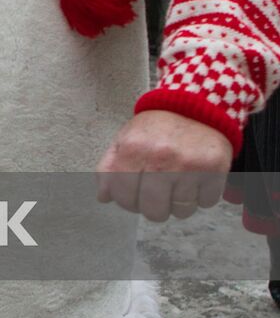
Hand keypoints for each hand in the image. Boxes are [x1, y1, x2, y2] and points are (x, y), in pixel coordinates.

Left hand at [95, 110, 232, 221]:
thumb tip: (103, 197)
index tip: (133, 196)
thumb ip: (109, 168)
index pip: (124, 196)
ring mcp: (189, 166)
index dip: (127, 202)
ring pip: (182, 211)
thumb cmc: (157, 128)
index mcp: (133, 149)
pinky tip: (195, 180)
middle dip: (153, 209)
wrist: (195, 106)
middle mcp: (161, 158)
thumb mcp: (125, 139)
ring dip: (179, 204)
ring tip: (177, 184)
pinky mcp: (215, 170)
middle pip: (154, 211)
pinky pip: (206, 203)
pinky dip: (201, 197)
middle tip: (156, 196)